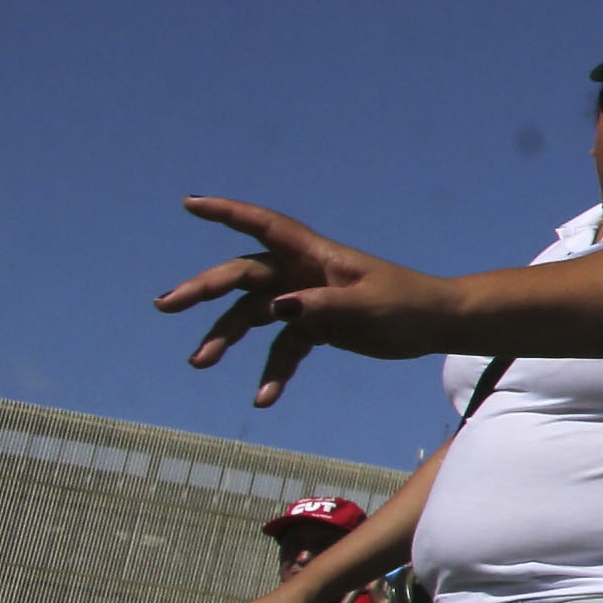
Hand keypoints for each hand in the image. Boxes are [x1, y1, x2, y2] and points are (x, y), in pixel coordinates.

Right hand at [160, 201, 464, 406]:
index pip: (264, 226)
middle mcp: (301, 273)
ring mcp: (304, 301)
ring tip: (200, 361)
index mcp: (315, 255)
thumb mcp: (367, 305)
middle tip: (166, 305)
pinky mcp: (314, 328)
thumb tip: (275, 308)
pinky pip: (282, 350)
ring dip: (225, 336)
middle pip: (242, 276)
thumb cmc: (408, 303)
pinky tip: (264, 398)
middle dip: (203, 288)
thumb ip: (321, 305)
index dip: (228, 213)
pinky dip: (272, 372)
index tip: (190, 203)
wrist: (435, 324)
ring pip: (252, 316)